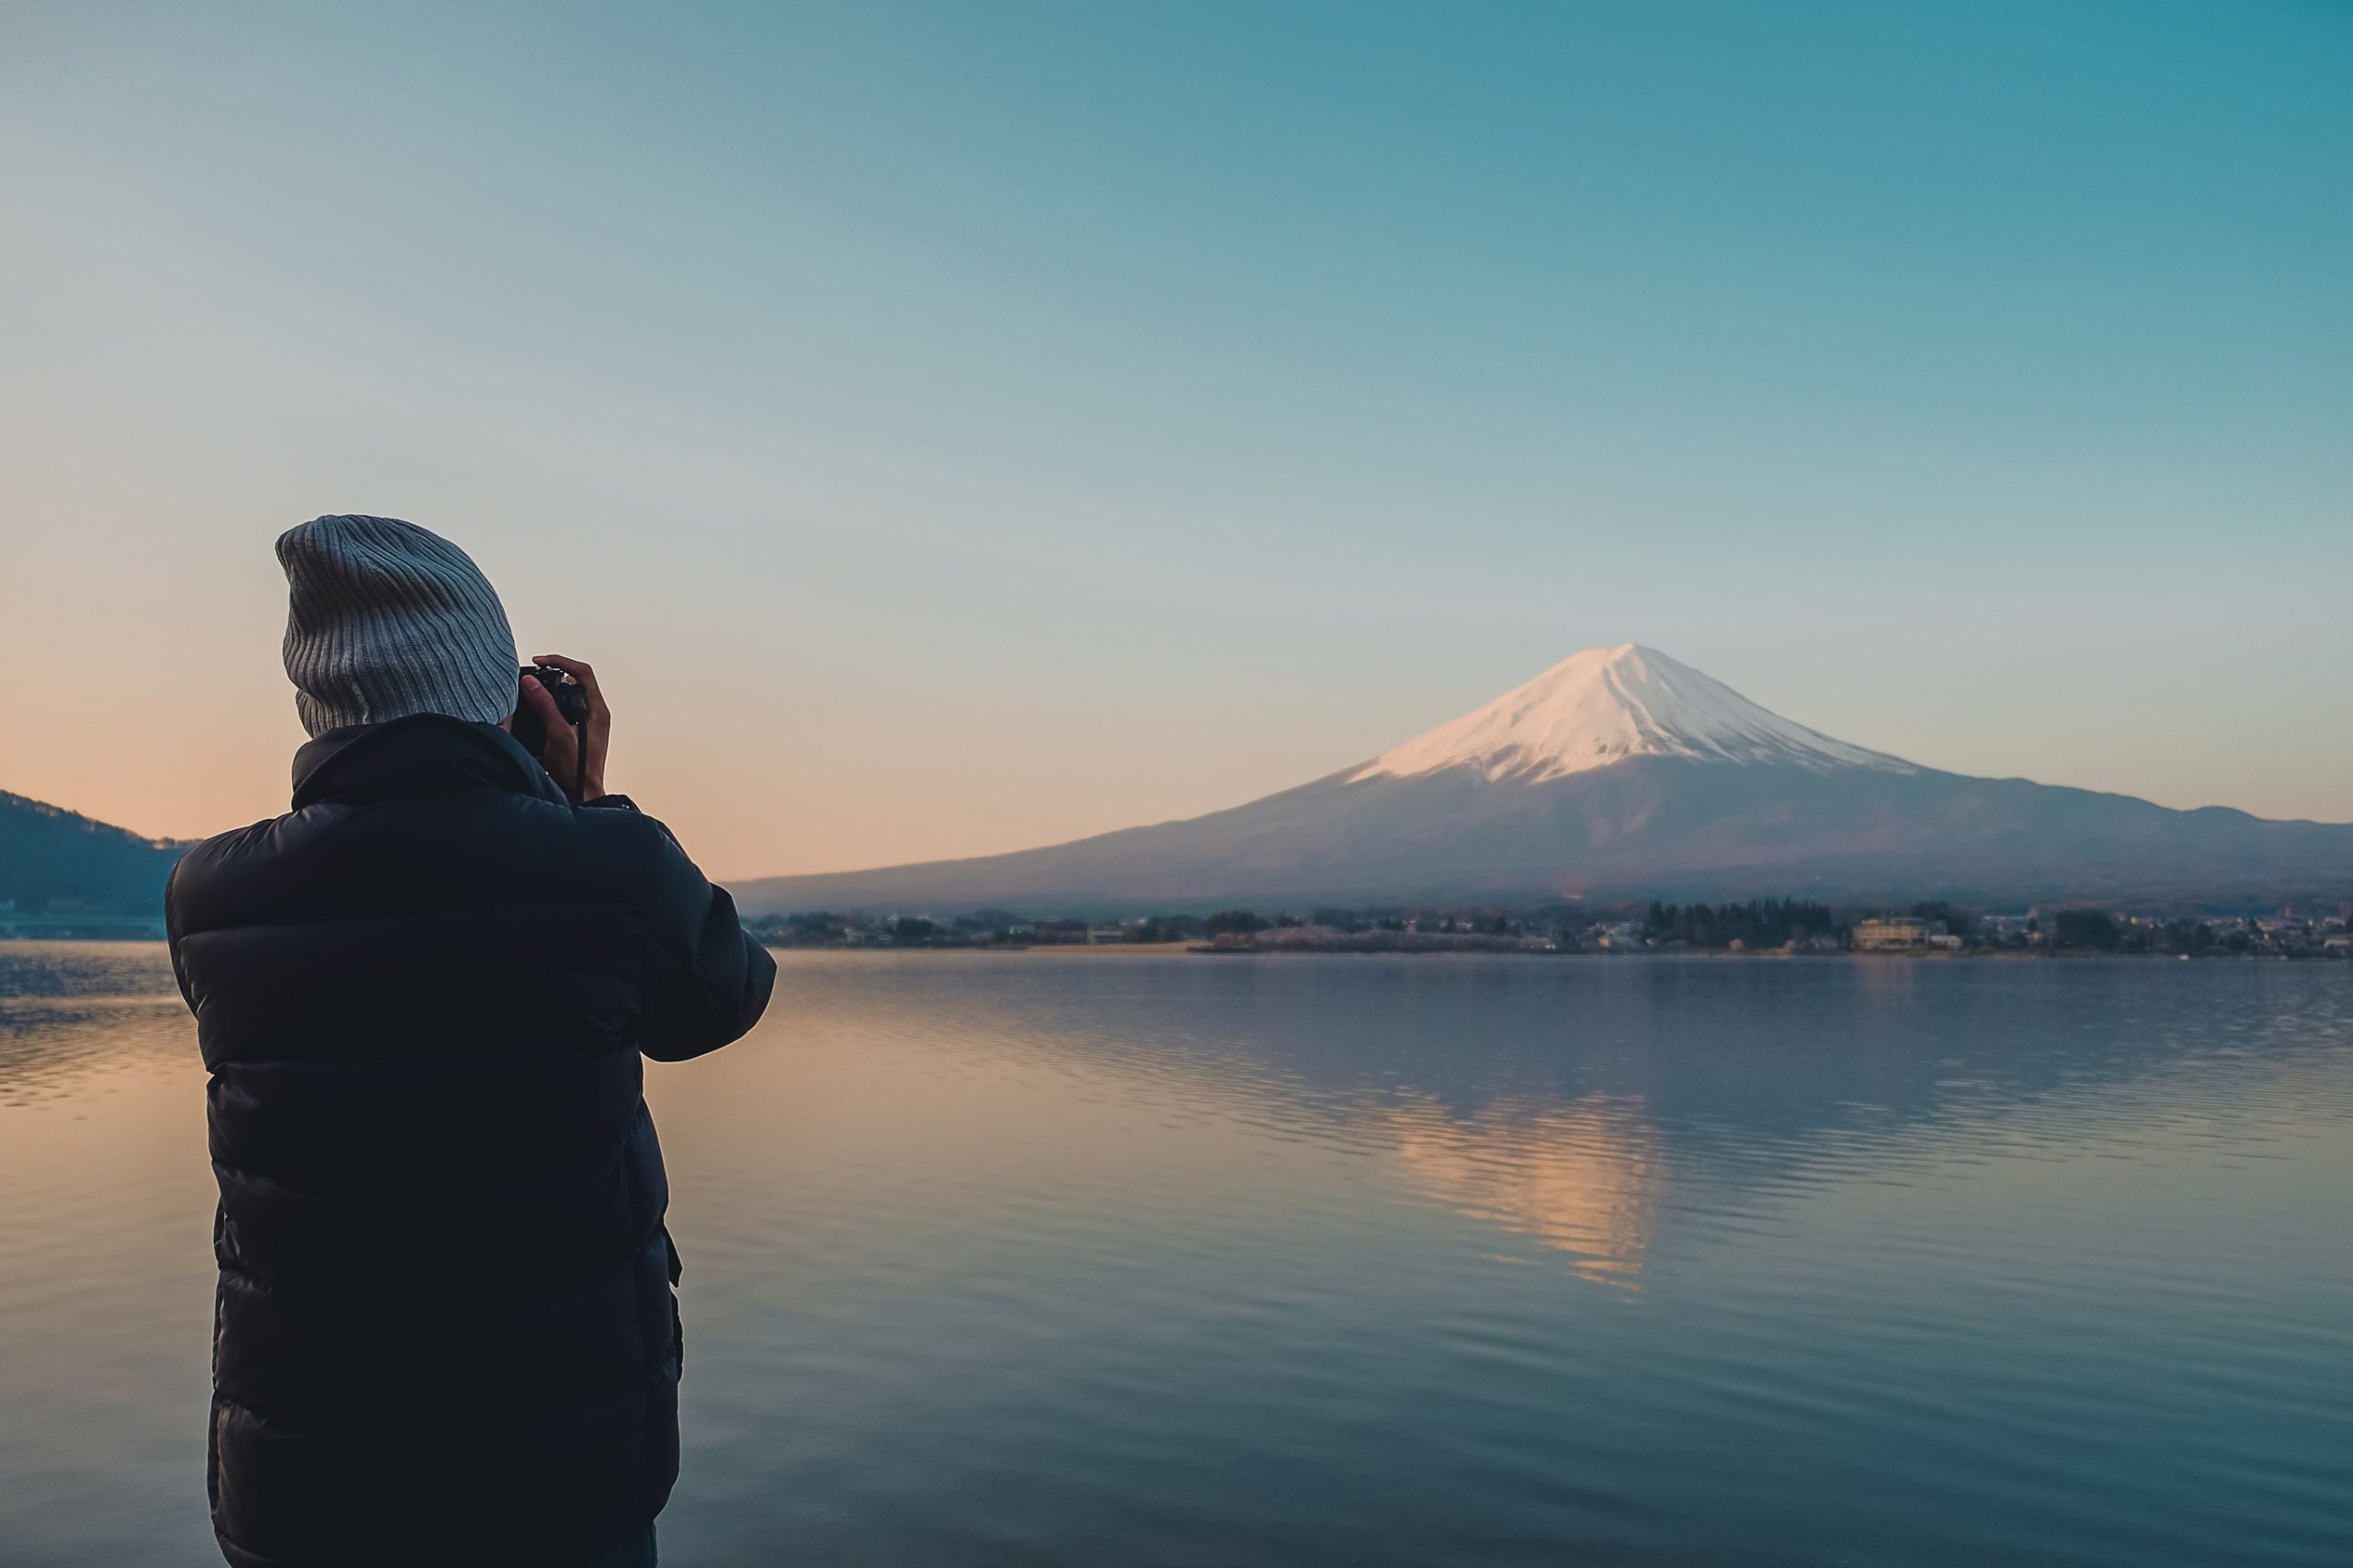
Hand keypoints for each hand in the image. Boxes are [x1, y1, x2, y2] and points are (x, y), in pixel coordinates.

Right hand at [517, 653, 611, 802]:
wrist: (580, 797)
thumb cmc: (576, 771)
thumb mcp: (557, 734)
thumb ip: (545, 706)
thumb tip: (530, 682)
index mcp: (598, 710)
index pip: (582, 672)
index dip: (560, 661)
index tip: (539, 661)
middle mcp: (595, 714)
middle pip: (574, 682)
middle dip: (551, 677)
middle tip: (531, 678)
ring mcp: (586, 724)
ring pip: (566, 697)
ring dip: (547, 693)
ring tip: (529, 695)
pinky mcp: (575, 734)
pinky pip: (561, 712)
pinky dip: (547, 708)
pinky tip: (534, 715)